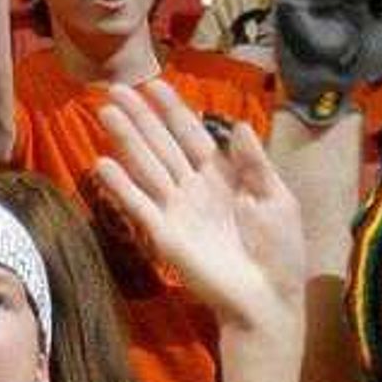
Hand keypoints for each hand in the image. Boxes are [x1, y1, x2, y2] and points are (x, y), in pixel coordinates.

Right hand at [91, 79, 301, 336]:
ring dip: (126, 140)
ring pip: (146, 167)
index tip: (154, 84)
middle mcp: (193, 187)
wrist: (267, 297)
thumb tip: (238, 125)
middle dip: (140, 117)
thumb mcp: (276, 199)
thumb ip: (255, 163)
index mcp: (222, 175)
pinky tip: (103, 164)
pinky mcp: (163, 236)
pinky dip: (120, 186)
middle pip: (161, 144)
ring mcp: (175, 210)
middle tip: (114, 88)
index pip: (191, 134)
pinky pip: (139, 205)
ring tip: (106, 113)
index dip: (172, 110)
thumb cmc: (278, 250)